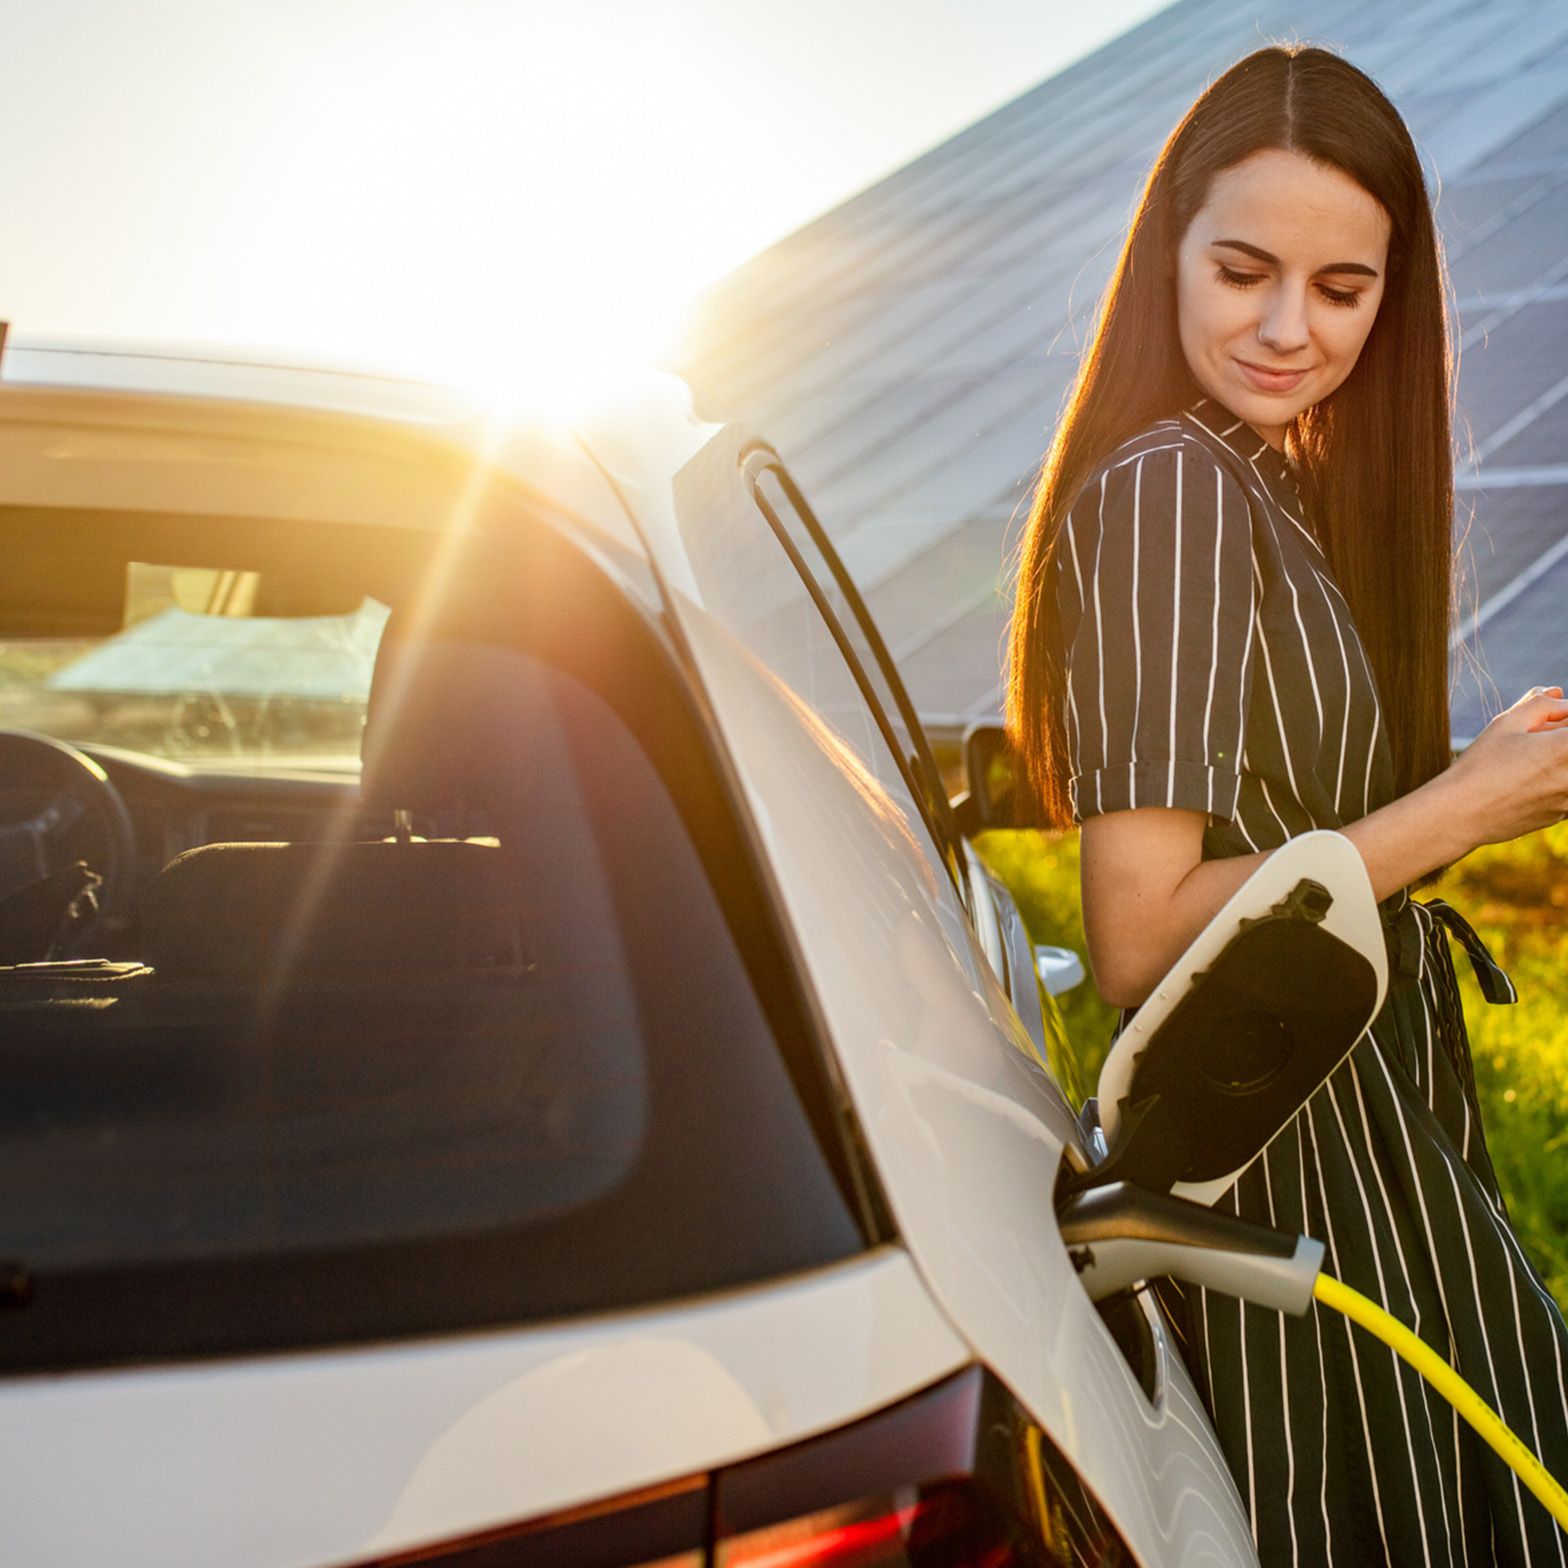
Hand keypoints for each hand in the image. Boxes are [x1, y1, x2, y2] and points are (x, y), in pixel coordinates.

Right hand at [1445, 686, 1567, 846]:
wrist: (1460, 815)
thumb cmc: (1479, 766)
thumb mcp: (1505, 724)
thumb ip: (1540, 703)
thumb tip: (1557, 694)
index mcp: (1566, 747)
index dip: (1562, 717)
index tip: (1547, 721)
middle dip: (1559, 736)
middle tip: (1535, 739)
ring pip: (1567, 769)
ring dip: (1556, 760)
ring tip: (1527, 762)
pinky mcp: (1563, 814)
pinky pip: (1565, 789)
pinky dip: (1553, 780)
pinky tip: (1523, 782)